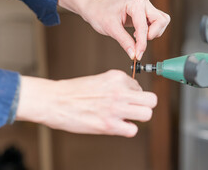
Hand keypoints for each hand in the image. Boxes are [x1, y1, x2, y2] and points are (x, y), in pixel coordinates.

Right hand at [16, 70, 156, 136]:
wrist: (55, 100)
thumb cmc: (75, 91)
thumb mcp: (101, 80)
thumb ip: (119, 86)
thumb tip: (134, 95)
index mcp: (117, 77)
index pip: (140, 87)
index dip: (133, 95)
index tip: (123, 98)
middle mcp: (119, 91)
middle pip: (152, 100)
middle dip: (145, 105)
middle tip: (134, 108)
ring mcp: (115, 108)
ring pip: (147, 115)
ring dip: (139, 117)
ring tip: (127, 117)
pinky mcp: (109, 125)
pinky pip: (133, 130)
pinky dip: (126, 129)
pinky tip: (116, 125)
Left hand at [58, 0, 169, 59]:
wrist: (95, 8)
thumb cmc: (100, 13)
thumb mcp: (111, 29)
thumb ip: (125, 42)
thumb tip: (135, 55)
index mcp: (134, 2)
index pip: (144, 26)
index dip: (142, 43)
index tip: (138, 55)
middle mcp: (143, 2)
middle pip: (161, 21)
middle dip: (151, 34)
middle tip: (137, 40)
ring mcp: (146, 6)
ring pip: (161, 22)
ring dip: (153, 33)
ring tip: (137, 36)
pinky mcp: (145, 12)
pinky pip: (157, 23)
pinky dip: (151, 31)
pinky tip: (138, 34)